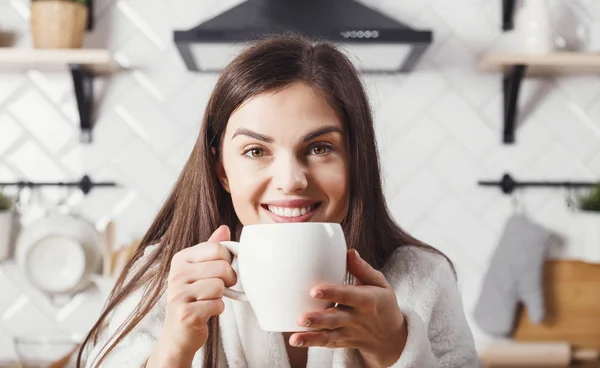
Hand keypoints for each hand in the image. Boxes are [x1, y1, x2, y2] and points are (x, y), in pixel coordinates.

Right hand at [150, 225, 236, 363]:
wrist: (178, 334)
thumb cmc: (193, 299)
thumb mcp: (199, 271)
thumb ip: (211, 249)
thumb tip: (224, 228)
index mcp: (180, 259)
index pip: (217, 248)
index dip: (228, 260)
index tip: (222, 270)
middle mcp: (176, 274)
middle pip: (222, 267)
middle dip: (228, 280)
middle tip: (220, 288)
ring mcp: (178, 294)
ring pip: (220, 286)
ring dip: (221, 296)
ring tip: (209, 300)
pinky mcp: (186, 313)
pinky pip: (217, 304)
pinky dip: (217, 310)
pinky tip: (206, 312)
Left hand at [289, 249, 407, 367]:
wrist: (392, 338)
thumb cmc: (382, 303)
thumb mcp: (380, 284)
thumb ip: (363, 269)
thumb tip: (349, 252)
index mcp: (367, 300)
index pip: (348, 296)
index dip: (332, 293)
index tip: (314, 290)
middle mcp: (357, 318)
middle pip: (335, 319)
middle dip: (318, 320)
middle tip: (301, 319)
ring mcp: (349, 333)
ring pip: (329, 336)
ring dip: (311, 337)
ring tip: (294, 338)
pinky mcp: (342, 342)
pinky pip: (327, 343)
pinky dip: (312, 343)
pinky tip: (296, 340)